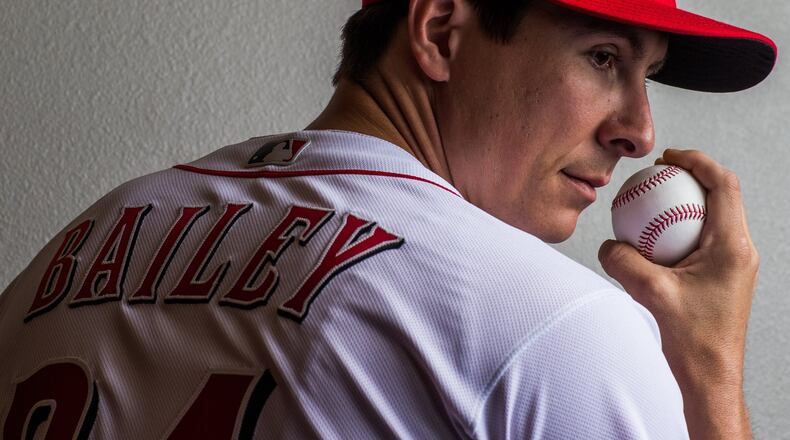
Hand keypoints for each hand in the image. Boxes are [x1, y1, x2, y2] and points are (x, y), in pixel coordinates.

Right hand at [598, 149, 758, 438]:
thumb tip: (608, 244)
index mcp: (733, 246)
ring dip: (684, 203)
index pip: (724, 185)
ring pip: (713, 216)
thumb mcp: (652, 294)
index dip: (697, 161)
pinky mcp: (723, 276)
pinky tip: (653, 240)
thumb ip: (623, 262)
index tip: (669, 157)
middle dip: (690, 176)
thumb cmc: (693, 340)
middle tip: (657, 173)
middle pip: (722, 195)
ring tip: (653, 202)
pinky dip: (679, 229)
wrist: (710, 376)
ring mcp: (734, 263)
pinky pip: (702, 239)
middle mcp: (740, 250)